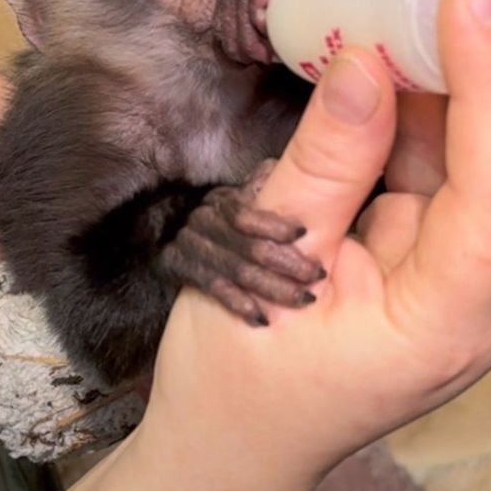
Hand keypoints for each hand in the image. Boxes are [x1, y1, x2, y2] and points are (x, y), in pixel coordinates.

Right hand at [143, 0, 490, 490]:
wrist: (232, 454)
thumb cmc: (239, 380)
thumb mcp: (261, 263)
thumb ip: (325, 163)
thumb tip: (366, 59)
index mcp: (448, 323)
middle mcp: (488, 305)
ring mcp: (477, 283)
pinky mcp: (450, 260)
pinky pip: (475, 169)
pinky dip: (464, 102)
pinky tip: (438, 41)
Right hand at [159, 163, 326, 324]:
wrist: (174, 238)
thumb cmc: (226, 223)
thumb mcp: (243, 197)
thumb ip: (264, 184)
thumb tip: (285, 171)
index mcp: (222, 201)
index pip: (244, 213)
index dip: (274, 224)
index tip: (304, 233)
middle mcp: (201, 220)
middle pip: (245, 246)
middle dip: (286, 263)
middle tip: (317, 276)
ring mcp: (186, 244)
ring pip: (234, 270)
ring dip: (272, 288)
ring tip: (304, 299)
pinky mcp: (174, 267)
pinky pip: (212, 288)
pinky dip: (238, 304)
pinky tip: (263, 319)